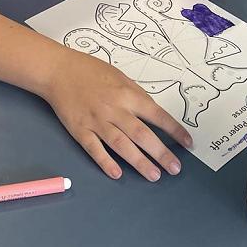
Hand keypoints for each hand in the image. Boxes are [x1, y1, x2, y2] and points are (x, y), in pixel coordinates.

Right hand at [45, 50, 193, 180]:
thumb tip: (153, 112)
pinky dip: (106, 162)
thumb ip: (135, 95)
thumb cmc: (90, 71)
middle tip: (175, 168)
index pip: (157, 115)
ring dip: (139, 162)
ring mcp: (96, 121)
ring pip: (121, 145)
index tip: (188, 143)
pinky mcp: (80, 130)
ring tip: (154, 175)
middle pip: (142, 134)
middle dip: (160, 153)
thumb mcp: (119, 76)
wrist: (59, 71)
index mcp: (127, 94)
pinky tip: (117, 174)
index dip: (174, 130)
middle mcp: (114, 109)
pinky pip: (94, 149)